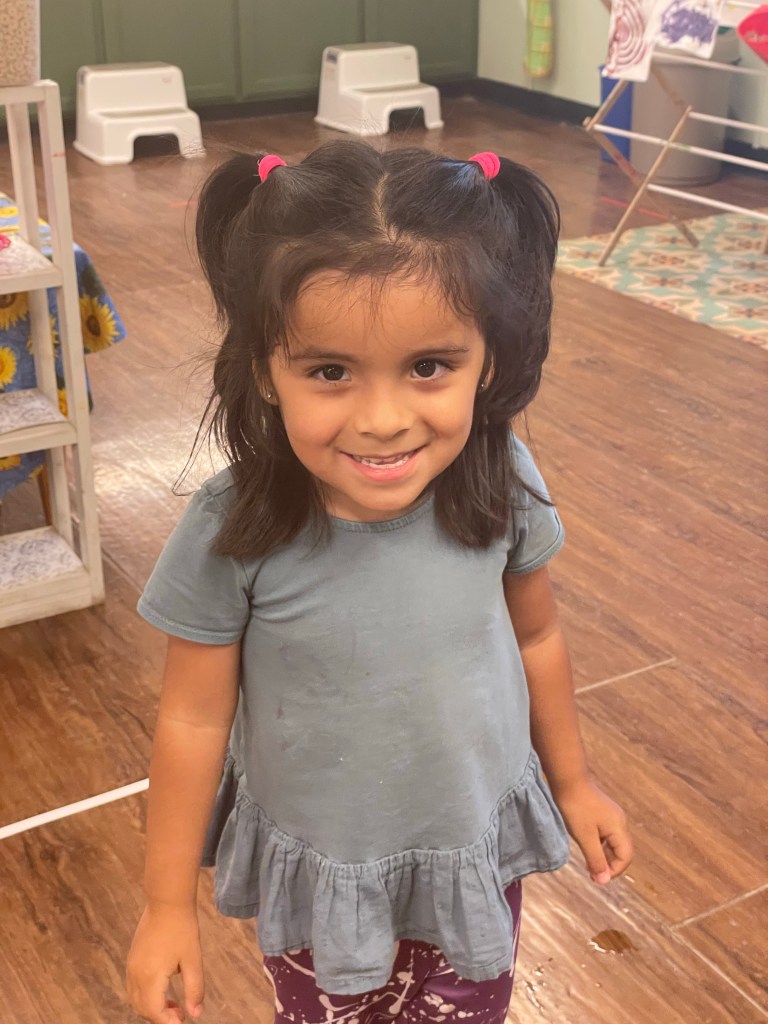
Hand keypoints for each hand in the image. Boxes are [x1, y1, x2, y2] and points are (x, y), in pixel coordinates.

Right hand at [126, 903, 204, 1022]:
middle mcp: (135, 975)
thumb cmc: (182, 929)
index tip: (183, 1021)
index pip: (154, 1012)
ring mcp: (131, 967)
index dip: (168, 1021)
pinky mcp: (132, 960)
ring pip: (136, 1000)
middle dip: (161, 1017)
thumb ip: (195, 989)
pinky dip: (146, 997)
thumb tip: (196, 1014)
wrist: (167, 901)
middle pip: (143, 1009)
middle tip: (181, 1014)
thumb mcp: (193, 960)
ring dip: (153, 1008)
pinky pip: (134, 988)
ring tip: (175, 1005)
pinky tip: (164, 990)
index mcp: (150, 976)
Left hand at [552, 777, 632, 884]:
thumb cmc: (575, 807)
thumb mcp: (584, 837)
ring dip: (603, 855)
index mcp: (618, 828)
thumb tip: (604, 881)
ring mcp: (611, 816)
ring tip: (588, 862)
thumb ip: (596, 859)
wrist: (567, 779)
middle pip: (622, 851)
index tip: (596, 878)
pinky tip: (586, 845)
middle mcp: (619, 822)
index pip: (625, 857)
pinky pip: (605, 834)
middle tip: (591, 873)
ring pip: (613, 843)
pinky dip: (599, 844)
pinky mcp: (602, 812)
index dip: (613, 871)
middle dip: (609, 865)